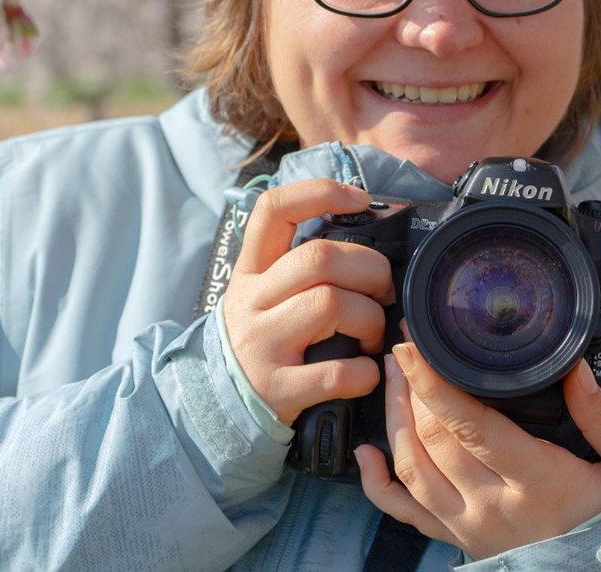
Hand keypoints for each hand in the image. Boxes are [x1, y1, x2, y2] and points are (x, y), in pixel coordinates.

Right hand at [222, 178, 394, 425]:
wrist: (217, 407)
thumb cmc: (262, 337)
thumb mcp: (264, 292)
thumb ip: (300, 264)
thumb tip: (365, 230)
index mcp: (252, 270)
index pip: (274, 209)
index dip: (321, 193)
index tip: (361, 200)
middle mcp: (252, 301)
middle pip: (320, 258)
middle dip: (370, 269)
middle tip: (383, 290)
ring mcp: (262, 344)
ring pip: (331, 304)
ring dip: (370, 319)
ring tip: (372, 334)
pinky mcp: (277, 389)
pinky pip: (337, 371)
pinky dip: (365, 372)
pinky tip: (364, 372)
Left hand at [356, 344, 600, 560]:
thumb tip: (574, 368)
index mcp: (537, 481)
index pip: (470, 425)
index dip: (433, 384)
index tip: (413, 348)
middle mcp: (494, 507)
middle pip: (433, 440)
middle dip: (409, 389)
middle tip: (403, 350)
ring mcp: (471, 528)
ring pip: (413, 469)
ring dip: (394, 420)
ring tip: (392, 379)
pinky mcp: (460, 540)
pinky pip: (407, 515)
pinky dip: (378, 485)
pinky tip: (365, 455)